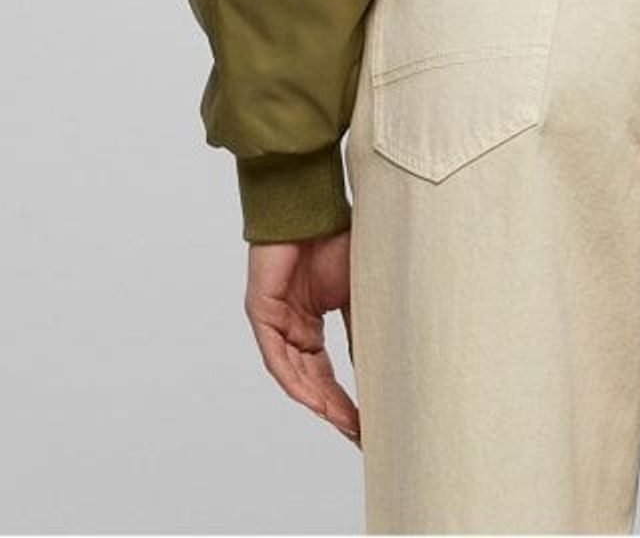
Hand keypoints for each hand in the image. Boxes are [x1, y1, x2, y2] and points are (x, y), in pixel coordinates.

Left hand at [245, 232, 360, 445]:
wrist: (311, 205)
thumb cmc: (334, 239)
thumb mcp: (356, 293)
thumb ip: (359, 330)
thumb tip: (377, 369)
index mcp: (310, 324)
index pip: (326, 373)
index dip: (346, 400)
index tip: (367, 424)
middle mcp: (290, 329)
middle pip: (311, 381)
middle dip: (335, 411)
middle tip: (359, 435)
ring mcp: (275, 323)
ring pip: (295, 375)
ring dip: (320, 402)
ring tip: (346, 424)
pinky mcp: (261, 313)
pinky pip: (277, 357)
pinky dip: (296, 381)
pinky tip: (315, 400)